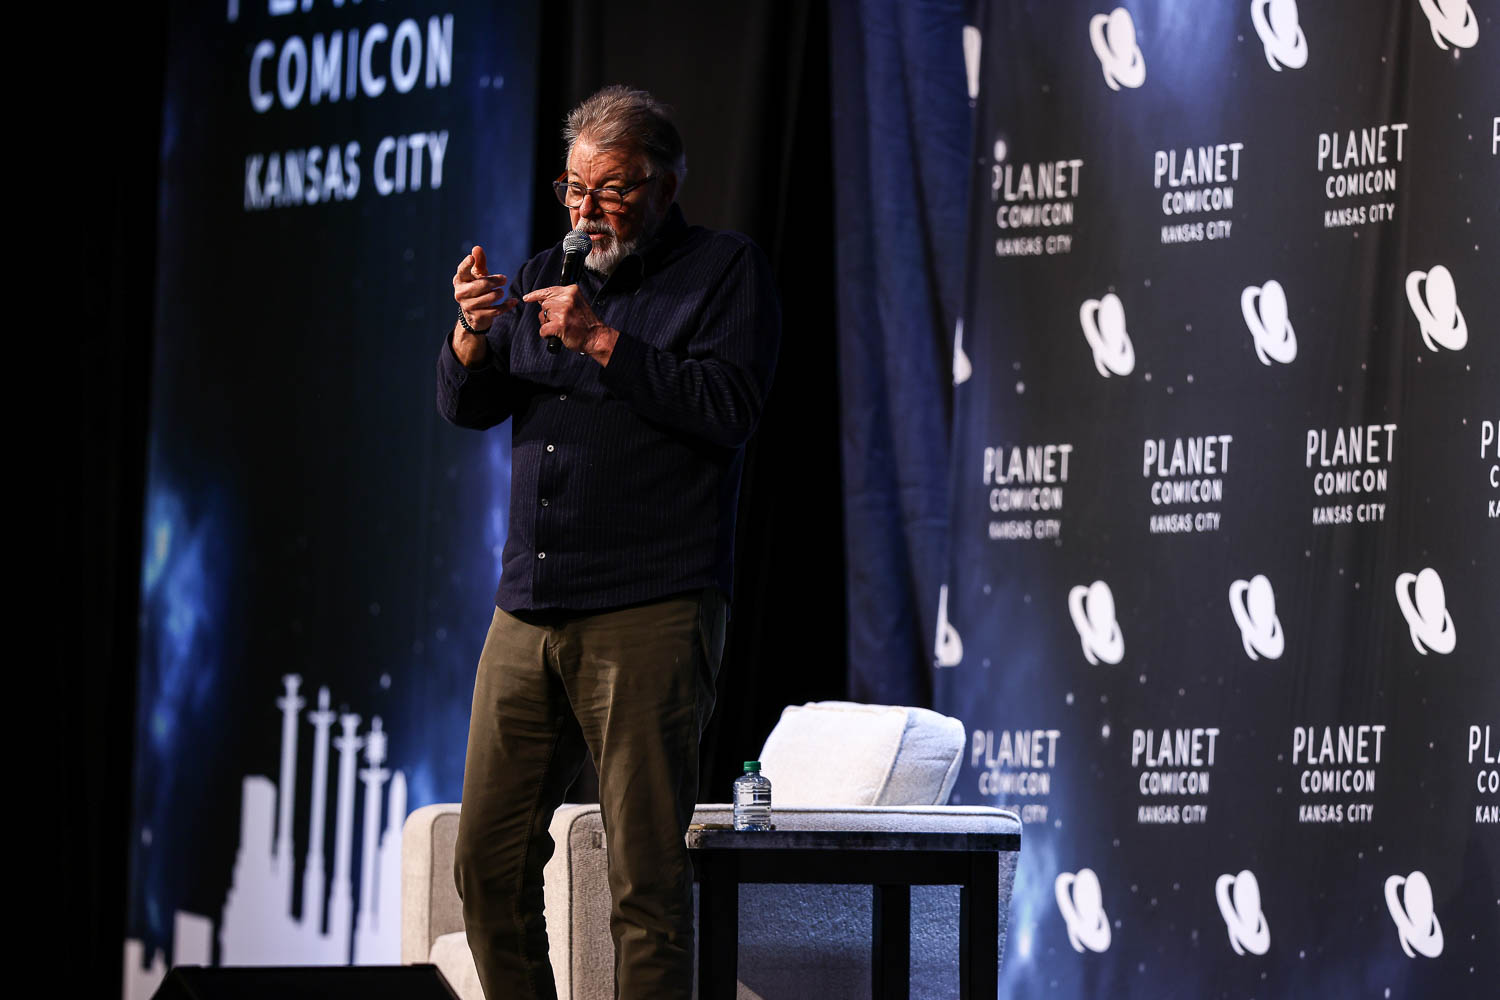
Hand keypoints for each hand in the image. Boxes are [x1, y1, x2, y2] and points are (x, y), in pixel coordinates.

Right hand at [451, 245, 518, 365]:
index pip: (462, 271)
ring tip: (502, 292)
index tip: (471, 258)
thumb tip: (477, 248)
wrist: (475, 313)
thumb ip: (479, 262)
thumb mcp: (478, 274)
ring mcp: (468, 306)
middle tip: (504, 279)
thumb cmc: (477, 287)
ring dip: (498, 294)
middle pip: (479, 286)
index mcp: (460, 280)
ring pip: (487, 299)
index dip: (466, 264)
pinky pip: (494, 311)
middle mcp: (460, 293)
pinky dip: (506, 306)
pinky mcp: (477, 317)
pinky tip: (513, 301)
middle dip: (494, 281)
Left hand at [521, 284, 618, 363]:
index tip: (526, 298)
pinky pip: (543, 329)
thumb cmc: (586, 323)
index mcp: (571, 291)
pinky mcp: (559, 325)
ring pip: (542, 317)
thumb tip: (541, 300)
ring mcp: (562, 312)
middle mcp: (567, 299)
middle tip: (560, 321)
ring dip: (548, 324)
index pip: (548, 290)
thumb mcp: (576, 303)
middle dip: (547, 314)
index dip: (535, 295)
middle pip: (544, 305)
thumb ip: (561, 299)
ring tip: (561, 328)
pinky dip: (547, 335)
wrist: (596, 337)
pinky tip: (557, 335)